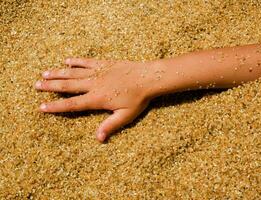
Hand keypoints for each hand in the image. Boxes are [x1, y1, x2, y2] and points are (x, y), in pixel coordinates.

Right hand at [35, 58, 153, 141]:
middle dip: (51, 86)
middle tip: (37, 85)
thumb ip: (110, 126)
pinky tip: (67, 60)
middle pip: (68, 86)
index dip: (56, 106)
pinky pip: (87, 62)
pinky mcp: (104, 64)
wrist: (148, 78)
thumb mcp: (125, 116)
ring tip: (45, 73)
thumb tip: (98, 139)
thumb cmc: (138, 99)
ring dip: (59, 73)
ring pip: (74, 73)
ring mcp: (98, 72)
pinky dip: (76, 61)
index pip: (72, 104)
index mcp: (97, 99)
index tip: (42, 106)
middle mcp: (94, 85)